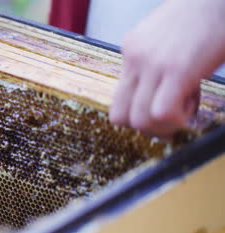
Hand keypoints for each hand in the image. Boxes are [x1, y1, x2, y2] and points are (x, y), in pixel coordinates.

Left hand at [109, 0, 224, 137]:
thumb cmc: (201, 16)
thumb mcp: (166, 39)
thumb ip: (155, 65)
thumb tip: (162, 95)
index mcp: (130, 50)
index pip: (119, 100)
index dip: (140, 114)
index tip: (162, 108)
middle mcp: (133, 57)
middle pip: (119, 116)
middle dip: (147, 128)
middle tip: (171, 121)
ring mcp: (151, 63)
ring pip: (138, 120)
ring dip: (164, 126)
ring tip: (186, 106)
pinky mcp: (175, 68)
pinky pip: (161, 112)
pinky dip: (178, 119)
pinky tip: (194, 100)